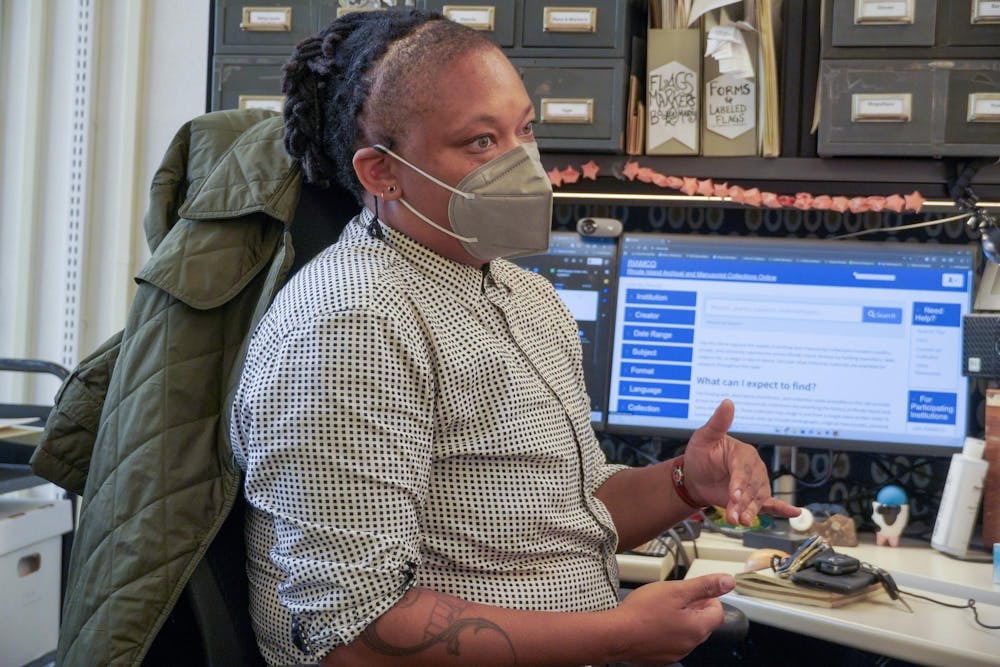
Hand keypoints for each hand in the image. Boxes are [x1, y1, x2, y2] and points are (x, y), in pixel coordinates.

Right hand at [613, 574, 733, 664]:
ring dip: (680, 620)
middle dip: (693, 608)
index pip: (717, 612)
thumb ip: (704, 586)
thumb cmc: (643, 612)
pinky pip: (670, 643)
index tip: (696, 591)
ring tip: (661, 608)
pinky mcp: (659, 658)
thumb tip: (728, 581)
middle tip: (676, 597)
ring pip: (685, 633)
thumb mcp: (676, 590)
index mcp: (697, 628)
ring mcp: (674, 653)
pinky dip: (666, 632)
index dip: (709, 598)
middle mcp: (689, 645)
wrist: (616, 634)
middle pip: (702, 624)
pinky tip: (652, 622)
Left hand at [683, 399, 799, 525]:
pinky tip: (795, 512)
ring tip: (742, 522)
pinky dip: (782, 509)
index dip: (739, 482)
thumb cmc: (701, 454)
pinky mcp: (754, 497)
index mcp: (743, 453)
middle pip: (751, 487)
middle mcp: (753, 468)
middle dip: (742, 502)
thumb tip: (727, 402)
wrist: (696, 475)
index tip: (734, 495)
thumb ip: (718, 423)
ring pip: (758, 499)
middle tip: (733, 515)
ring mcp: (755, 483)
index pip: (743, 469)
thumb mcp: (705, 437)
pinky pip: (771, 504)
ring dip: (751, 511)